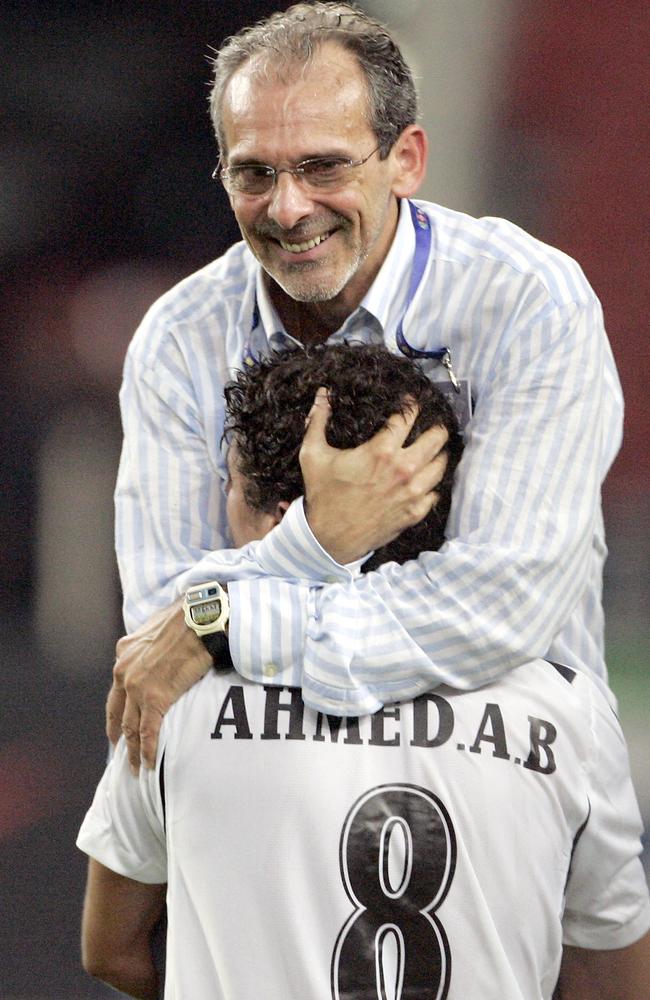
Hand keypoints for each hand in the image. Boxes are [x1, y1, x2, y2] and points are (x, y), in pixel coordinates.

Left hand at [106, 599, 211, 771]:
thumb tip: (160, 649)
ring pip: (130, 727)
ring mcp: (137, 686)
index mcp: (123, 653)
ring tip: (135, 767)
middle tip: (122, 752)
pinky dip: (147, 750)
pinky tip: (149, 763)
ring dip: (133, 750)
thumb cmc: (187, 617)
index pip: (116, 690)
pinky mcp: (155, 698)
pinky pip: (148, 731)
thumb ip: (150, 643)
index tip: (118, 725)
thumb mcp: (156, 626)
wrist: (199, 617)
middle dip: (119, 735)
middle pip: (118, 712)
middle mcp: (124, 671)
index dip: (117, 710)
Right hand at [299, 388, 448, 563]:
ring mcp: (413, 492)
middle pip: (437, 437)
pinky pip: (436, 492)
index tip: (412, 400)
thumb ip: (318, 421)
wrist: (329, 539)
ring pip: (442, 464)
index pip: (408, 417)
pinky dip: (433, 484)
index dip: (412, 404)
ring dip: (439, 454)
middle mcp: (403, 469)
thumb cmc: (322, 496)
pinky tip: (426, 479)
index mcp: (381, 451)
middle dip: (436, 427)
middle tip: (431, 424)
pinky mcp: (415, 512)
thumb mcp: (313, 456)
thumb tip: (322, 394)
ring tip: (433, 449)